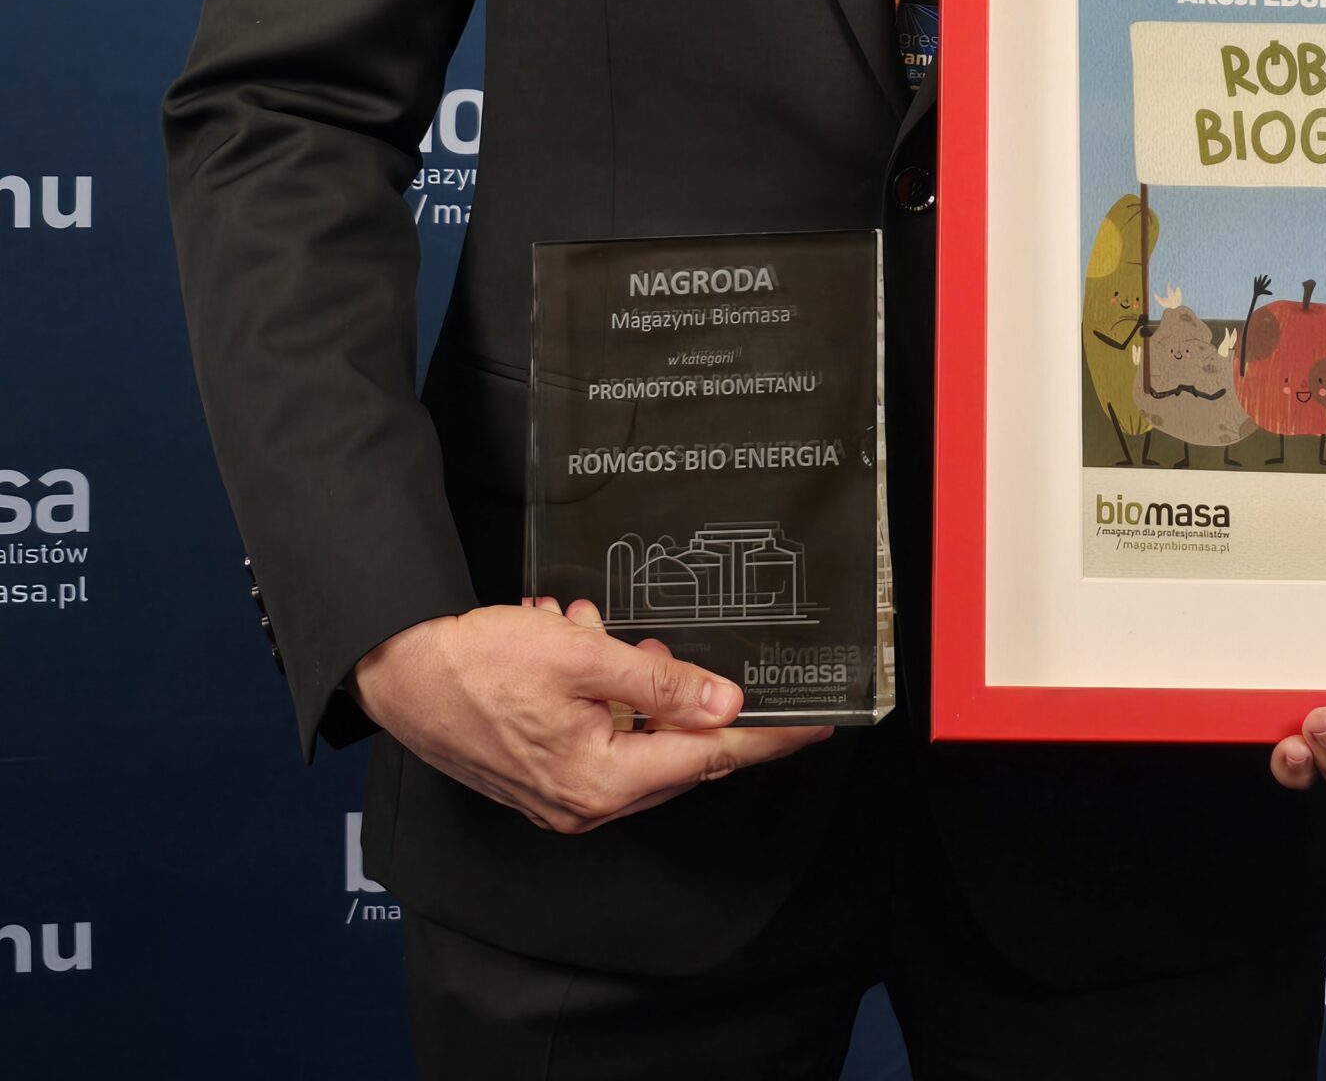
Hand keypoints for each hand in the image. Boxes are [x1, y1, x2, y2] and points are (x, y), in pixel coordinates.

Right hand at [351, 597, 830, 834]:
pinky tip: (569, 644)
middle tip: (655, 643)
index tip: (815, 725)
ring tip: (589, 633)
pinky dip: (595, 688)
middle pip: (671, 749)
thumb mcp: (581, 658)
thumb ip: (658, 683)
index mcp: (600, 783)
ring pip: (631, 733)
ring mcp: (559, 795)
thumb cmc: (477, 664)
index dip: (766, 738)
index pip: (708, 759)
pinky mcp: (541, 775)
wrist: (398, 671)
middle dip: (674, 689)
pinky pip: (596, 731)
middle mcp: (584, 804)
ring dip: (626, 679)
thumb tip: (724, 703)